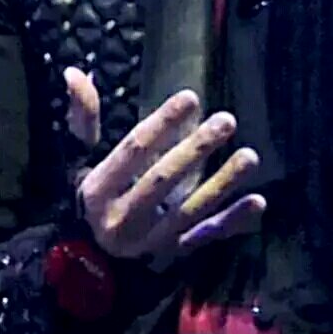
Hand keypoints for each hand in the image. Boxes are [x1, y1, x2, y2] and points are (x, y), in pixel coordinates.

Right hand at [65, 69, 264, 270]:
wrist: (91, 262)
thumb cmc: (94, 196)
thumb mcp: (81, 160)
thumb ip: (84, 118)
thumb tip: (74, 72)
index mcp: (97, 190)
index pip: (132, 151)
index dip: (161, 123)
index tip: (190, 97)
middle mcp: (122, 218)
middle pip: (162, 180)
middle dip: (196, 149)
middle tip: (226, 120)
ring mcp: (150, 240)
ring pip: (190, 210)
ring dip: (222, 182)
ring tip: (250, 156)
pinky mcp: (173, 254)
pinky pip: (206, 237)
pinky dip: (233, 221)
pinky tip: (257, 201)